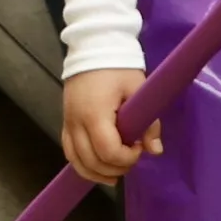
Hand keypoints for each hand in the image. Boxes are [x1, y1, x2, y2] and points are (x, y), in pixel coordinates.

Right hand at [60, 67, 154, 184]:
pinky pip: (69, 152)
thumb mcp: (139, 90)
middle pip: (91, 162)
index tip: (139, 147)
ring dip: (97, 173)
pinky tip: (98, 167)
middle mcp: (76, 122)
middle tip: (132, 157)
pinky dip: (83, 165)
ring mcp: (68, 123)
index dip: (127, 158)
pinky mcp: (66, 122)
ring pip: (77, 161)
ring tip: (116, 172)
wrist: (93, 47)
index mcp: (95, 114)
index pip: (108, 152)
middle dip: (115, 167)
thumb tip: (155, 151)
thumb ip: (149, 123)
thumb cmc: (118, 68)